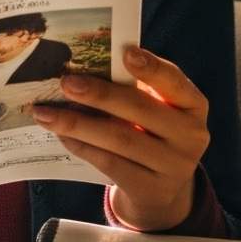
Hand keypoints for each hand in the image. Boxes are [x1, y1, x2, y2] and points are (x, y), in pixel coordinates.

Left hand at [31, 45, 209, 231]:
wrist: (163, 190)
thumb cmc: (154, 132)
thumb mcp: (159, 109)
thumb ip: (136, 89)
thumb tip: (86, 66)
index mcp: (194, 105)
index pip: (175, 82)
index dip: (152, 67)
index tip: (125, 52)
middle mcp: (191, 136)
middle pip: (141, 110)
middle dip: (100, 94)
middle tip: (67, 83)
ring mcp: (173, 166)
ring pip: (120, 139)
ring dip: (79, 123)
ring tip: (47, 112)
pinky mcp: (150, 189)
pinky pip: (110, 164)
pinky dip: (83, 146)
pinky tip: (63, 135)